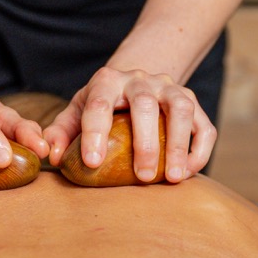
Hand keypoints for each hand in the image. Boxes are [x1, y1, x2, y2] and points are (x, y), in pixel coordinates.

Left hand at [43, 67, 216, 183]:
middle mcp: (140, 79)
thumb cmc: (100, 106)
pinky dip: (199, 150)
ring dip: (178, 144)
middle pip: (145, 104)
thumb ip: (61, 132)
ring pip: (181, 108)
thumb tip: (53, 156)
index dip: (95, 133)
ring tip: (173, 178)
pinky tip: (187, 172)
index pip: (99, 104)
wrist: (131, 83)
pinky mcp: (191, 102)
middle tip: (143, 177)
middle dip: (145, 142)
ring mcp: (169, 88)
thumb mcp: (76, 112)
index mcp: (107, 81)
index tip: (93, 162)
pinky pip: (203, 125)